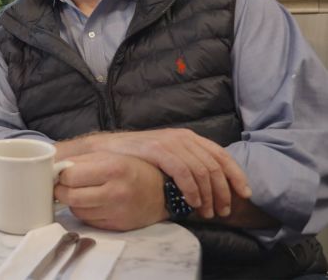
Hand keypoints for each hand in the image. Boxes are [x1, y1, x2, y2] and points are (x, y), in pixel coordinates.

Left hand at [54, 152, 167, 230]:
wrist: (163, 191)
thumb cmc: (133, 169)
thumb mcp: (110, 155)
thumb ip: (82, 160)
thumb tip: (54, 168)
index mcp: (113, 168)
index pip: (70, 175)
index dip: (62, 174)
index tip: (62, 173)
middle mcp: (116, 192)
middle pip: (70, 196)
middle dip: (61, 190)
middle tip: (64, 185)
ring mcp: (117, 212)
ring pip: (77, 210)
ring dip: (73, 202)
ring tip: (81, 192)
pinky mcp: (117, 226)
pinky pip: (88, 221)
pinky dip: (85, 212)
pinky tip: (93, 203)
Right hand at [85, 129, 250, 218]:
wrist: (104, 150)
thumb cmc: (136, 157)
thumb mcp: (166, 156)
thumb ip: (187, 163)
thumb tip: (211, 185)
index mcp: (188, 137)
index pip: (221, 155)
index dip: (236, 175)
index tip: (244, 194)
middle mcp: (182, 137)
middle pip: (214, 166)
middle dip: (223, 191)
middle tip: (223, 211)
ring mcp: (169, 142)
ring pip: (201, 170)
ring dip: (208, 195)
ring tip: (206, 212)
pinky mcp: (156, 149)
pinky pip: (182, 171)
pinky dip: (191, 188)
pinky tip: (191, 202)